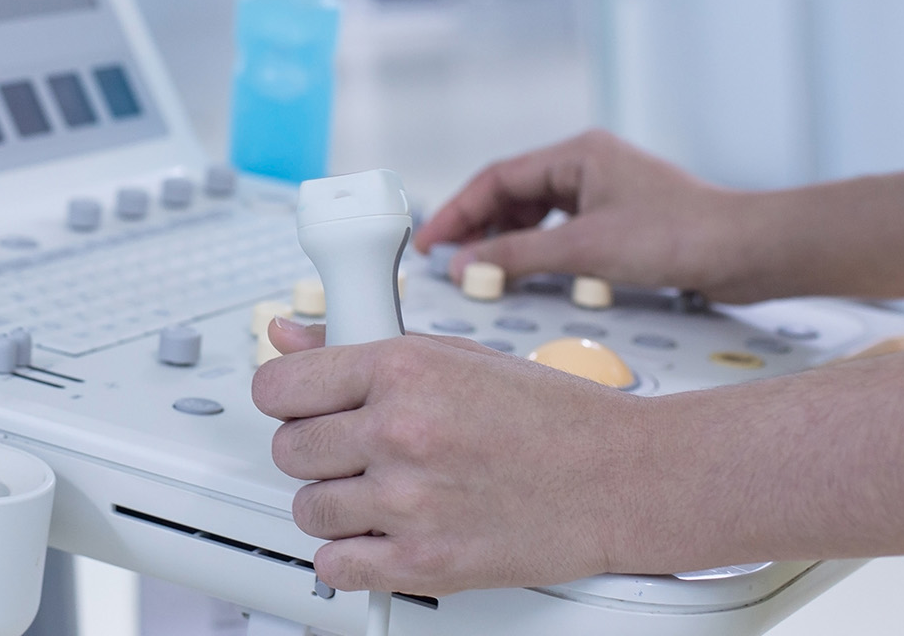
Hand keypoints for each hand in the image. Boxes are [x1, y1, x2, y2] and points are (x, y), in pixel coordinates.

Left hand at [253, 317, 654, 595]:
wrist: (624, 478)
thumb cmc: (553, 417)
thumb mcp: (455, 355)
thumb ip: (360, 348)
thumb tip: (289, 337)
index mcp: (403, 370)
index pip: (280, 385)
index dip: (285, 396)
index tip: (298, 404)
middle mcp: (400, 431)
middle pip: (289, 449)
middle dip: (314, 449)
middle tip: (353, 449)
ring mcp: (409, 501)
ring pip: (308, 507)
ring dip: (333, 503)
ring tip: (379, 491)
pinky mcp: (425, 562)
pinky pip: (335, 566)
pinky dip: (349, 556)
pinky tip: (381, 535)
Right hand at [414, 129, 763, 300]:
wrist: (751, 250)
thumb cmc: (681, 235)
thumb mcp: (586, 249)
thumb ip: (517, 256)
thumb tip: (465, 266)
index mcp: (577, 154)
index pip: (498, 178)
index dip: (458, 212)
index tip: (429, 243)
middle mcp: (588, 166)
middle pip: (513, 194)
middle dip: (479, 229)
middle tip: (450, 263)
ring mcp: (606, 192)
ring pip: (536, 214)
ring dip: (508, 242)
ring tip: (484, 273)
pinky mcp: (621, 220)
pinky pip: (562, 232)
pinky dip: (540, 252)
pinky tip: (531, 274)